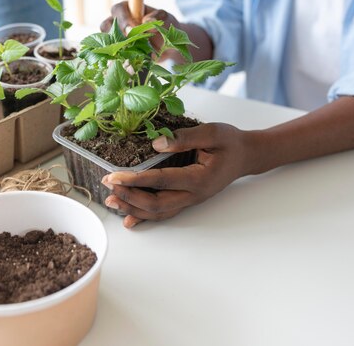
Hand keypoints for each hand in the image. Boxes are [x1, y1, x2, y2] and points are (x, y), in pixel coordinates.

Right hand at [100, 1, 180, 52]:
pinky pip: (112, 54)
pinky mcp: (118, 51)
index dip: (122, 19)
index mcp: (128, 9)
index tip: (133, 28)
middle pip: (106, 25)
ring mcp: (116, 37)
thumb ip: (156, 16)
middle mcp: (118, 22)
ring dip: (115, 46)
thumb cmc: (165, 27)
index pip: (118, 9)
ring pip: (106, 40)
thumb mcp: (164, 18)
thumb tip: (146, 21)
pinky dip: (117, 57)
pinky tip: (127, 60)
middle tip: (129, 42)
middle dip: (116, 33)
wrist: (169, 46)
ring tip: (128, 52)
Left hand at [101, 123, 253, 227]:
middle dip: (129, 196)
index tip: (114, 176)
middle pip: (156, 204)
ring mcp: (190, 200)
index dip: (135, 180)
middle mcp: (193, 194)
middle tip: (107, 186)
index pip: (161, 181)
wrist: (246, 156)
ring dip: (133, 208)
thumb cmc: (230, 142)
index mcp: (199, 178)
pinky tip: (128, 220)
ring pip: (158, 212)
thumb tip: (156, 144)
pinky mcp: (186, 199)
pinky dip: (144, 217)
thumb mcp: (213, 132)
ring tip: (111, 201)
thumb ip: (185, 138)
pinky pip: (164, 212)